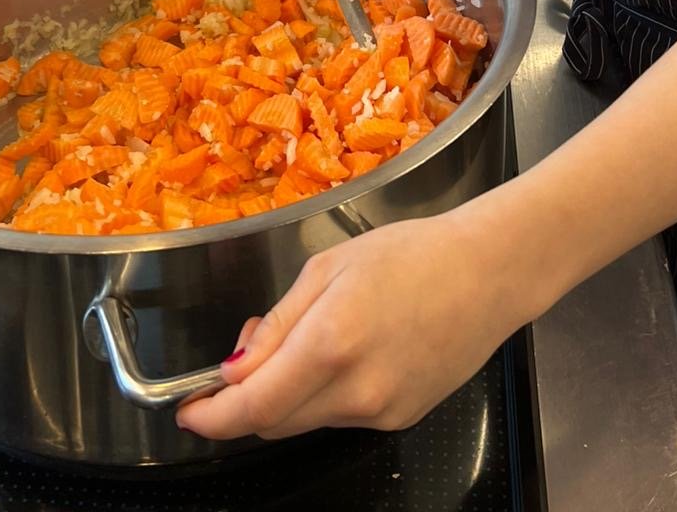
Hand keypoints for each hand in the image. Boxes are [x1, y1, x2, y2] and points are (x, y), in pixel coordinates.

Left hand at [175, 213, 511, 440]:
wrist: (488, 273)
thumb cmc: (411, 253)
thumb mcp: (329, 267)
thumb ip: (277, 324)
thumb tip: (235, 369)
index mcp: (331, 343)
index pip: (252, 407)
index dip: (211, 416)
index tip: (187, 410)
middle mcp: (355, 391)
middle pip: (273, 423)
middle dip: (245, 399)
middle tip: (251, 348)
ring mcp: (381, 412)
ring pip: (306, 420)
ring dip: (286, 394)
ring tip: (309, 335)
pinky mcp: (400, 419)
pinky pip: (342, 416)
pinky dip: (324, 394)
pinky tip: (347, 350)